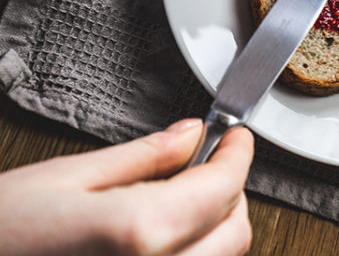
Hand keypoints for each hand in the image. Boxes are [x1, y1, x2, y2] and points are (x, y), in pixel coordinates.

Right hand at [0, 119, 253, 255]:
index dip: (238, 154)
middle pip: (234, 232)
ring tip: (179, 198)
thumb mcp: (64, 178)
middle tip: (206, 163)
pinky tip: (159, 240)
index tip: (235, 136)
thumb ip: (141, 157)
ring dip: (215, 228)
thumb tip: (191, 134)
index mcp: (139, 233)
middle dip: (230, 191)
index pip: (224, 187)